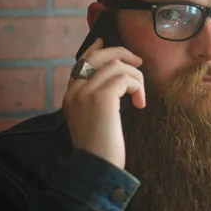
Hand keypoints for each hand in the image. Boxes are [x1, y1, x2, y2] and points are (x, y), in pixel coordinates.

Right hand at [62, 38, 145, 168]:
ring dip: (136, 77)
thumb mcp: (92, 120)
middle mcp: (75, 90)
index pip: (82, 61)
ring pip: (116, 65)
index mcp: (70, 95)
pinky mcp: (101, 98)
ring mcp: (86, 92)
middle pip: (99, 55)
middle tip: (138, 62)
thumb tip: (115, 81)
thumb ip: (97, 99)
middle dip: (122, 53)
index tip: (108, 42)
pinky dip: (137, 87)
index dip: (97, 48)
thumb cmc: (100, 149)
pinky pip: (125, 78)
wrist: (96, 168)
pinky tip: (139, 104)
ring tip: (139, 96)